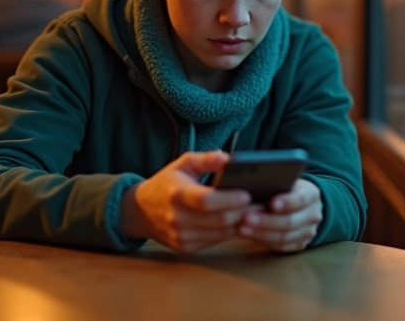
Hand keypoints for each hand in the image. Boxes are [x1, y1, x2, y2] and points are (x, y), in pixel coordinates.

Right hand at [119, 151, 252, 253]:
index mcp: (176, 194)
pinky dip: (230, 232)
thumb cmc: (167, 182)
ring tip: (258, 213)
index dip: (229, 199)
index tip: (248, 194)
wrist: (141, 211)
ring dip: (241, 224)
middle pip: (218, 220)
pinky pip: (215, 241)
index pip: (206, 200)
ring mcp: (180, 235)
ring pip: (220, 233)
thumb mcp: (183, 164)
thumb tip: (226, 158)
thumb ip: (205, 160)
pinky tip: (242, 222)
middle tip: (263, 204)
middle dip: (243, 213)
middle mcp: (177, 218)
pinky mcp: (185, 247)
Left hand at [238, 178, 321, 252]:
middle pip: (290, 222)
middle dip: (267, 221)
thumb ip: (277, 183)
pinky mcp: (300, 244)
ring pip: (284, 237)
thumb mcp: (288, 181)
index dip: (287, 202)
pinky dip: (264, 241)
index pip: (301, 199)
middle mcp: (313, 215)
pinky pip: (281, 246)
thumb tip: (253, 185)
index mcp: (312, 195)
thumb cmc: (289, 189)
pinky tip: (249, 235)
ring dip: (261, 233)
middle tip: (247, 218)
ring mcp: (308, 232)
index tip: (271, 203)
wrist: (304, 204)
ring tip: (243, 228)